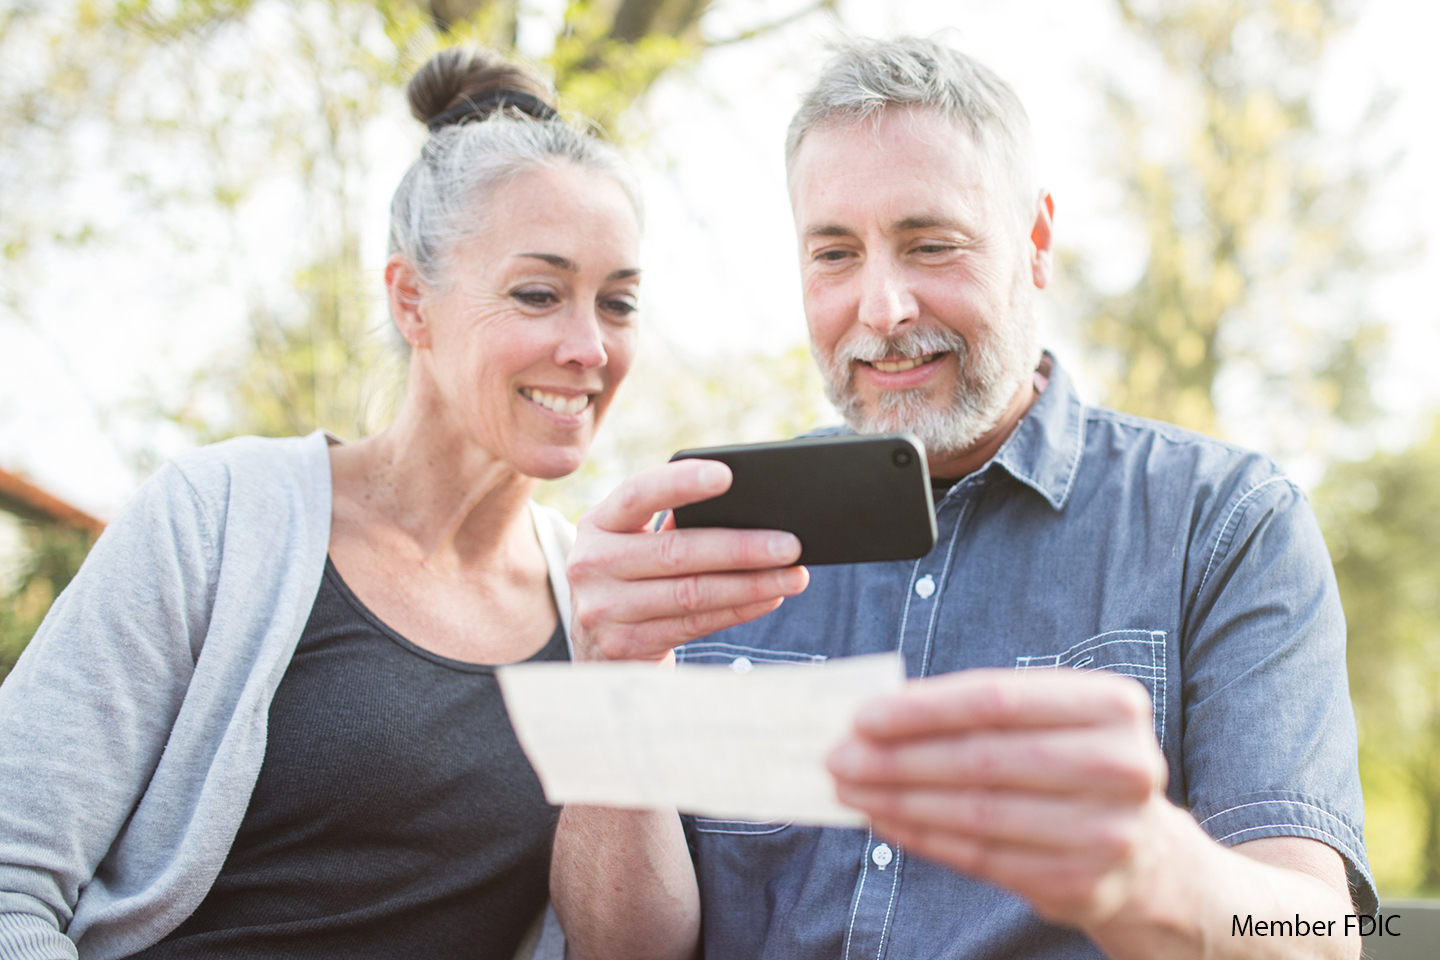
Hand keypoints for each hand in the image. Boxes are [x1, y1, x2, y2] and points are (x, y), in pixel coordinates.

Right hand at [566, 458, 808, 662]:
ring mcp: (604, 610)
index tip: (726, 475)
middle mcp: (591, 564)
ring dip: (751, 584)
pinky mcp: (625, 646)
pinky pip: (694, 624)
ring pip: (692, 592)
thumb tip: (750, 514)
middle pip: (676, 551)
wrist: (599, 647)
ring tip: (793, 576)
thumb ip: (673, 527)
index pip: (638, 494)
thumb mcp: (636, 547)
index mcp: (598, 524)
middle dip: (740, 546)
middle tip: (791, 543)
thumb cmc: (635, 580)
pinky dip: (738, 609)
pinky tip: (769, 598)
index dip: (680, 483)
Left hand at [827, 669, 1169, 927]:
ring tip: (851, 789)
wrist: (1146, 855)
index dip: (924, 708)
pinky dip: (923, 836)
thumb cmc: (1073, 764)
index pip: (997, 699)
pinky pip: (981, 857)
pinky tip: (886, 820)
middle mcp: (1121, 766)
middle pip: (983, 758)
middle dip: (899, 758)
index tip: (863, 716)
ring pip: (976, 812)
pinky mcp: (1081, 883)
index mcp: (1113, 705)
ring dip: (899, 799)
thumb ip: (978, 710)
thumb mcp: (1049, 720)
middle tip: (839, 756)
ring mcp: (1106, 831)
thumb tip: (877, 712)